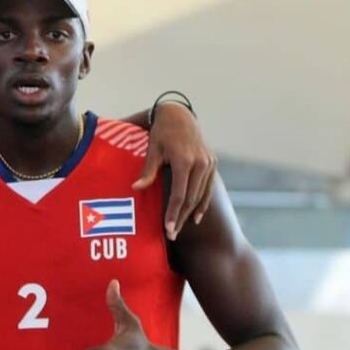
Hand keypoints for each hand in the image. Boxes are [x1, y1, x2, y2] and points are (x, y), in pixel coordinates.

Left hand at [133, 102, 216, 239]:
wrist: (180, 115)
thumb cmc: (161, 132)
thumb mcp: (152, 150)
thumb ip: (148, 171)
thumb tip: (136, 188)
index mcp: (184, 160)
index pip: (180, 194)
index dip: (173, 213)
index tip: (167, 229)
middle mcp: (200, 163)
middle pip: (191, 198)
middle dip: (180, 218)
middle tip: (171, 235)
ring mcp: (209, 162)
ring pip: (201, 195)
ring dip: (191, 213)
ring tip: (180, 228)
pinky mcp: (213, 162)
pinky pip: (209, 187)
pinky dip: (203, 203)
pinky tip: (196, 217)